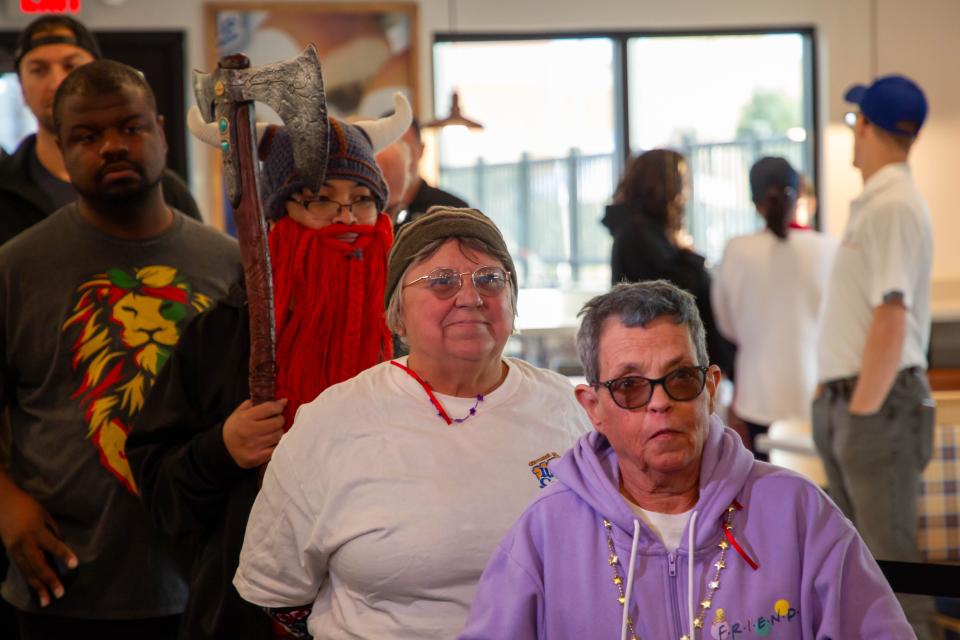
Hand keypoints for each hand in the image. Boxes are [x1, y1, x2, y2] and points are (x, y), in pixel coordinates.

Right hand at [0, 486, 76, 606]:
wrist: (2, 504)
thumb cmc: (28, 507)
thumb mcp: (45, 516)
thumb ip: (54, 532)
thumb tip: (62, 547)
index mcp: (36, 531)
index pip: (53, 545)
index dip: (64, 555)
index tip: (74, 565)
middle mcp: (25, 543)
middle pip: (39, 564)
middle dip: (50, 580)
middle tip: (60, 594)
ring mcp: (15, 550)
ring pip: (28, 572)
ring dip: (38, 587)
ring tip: (46, 601)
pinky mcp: (10, 553)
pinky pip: (21, 570)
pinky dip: (29, 581)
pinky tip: (36, 590)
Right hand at [223, 398, 287, 468]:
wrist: (224, 448)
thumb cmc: (235, 427)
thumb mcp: (240, 412)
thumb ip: (257, 403)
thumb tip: (282, 401)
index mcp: (245, 418)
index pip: (269, 408)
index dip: (278, 406)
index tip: (280, 407)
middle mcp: (249, 432)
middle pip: (277, 422)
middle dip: (280, 419)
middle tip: (277, 419)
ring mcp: (253, 446)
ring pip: (278, 436)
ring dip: (279, 432)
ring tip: (274, 431)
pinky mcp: (257, 457)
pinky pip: (276, 448)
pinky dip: (277, 444)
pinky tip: (272, 441)